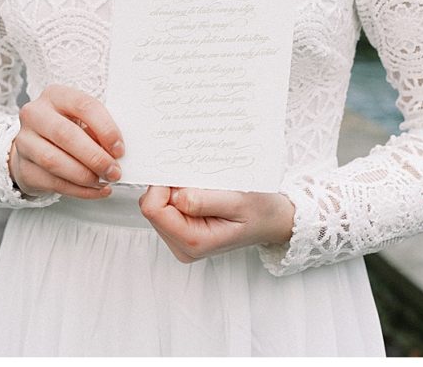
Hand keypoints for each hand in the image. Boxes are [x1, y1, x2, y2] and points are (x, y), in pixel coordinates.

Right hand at [9, 84, 124, 198]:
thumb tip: (115, 153)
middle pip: (65, 134)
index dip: (105, 129)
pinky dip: (78, 190)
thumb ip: (97, 130)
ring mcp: (25, 141)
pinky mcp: (23, 167)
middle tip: (113, 171)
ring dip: (84, 176)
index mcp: (55, 95)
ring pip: (54, 161)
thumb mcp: (81, 119)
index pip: (83, 106)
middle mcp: (35, 115)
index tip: (119, 149)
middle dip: (94, 157)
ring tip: (103, 181)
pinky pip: (52, 182)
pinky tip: (94, 190)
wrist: (34, 145)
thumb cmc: (66, 128)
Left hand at [138, 186, 294, 262]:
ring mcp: (180, 241)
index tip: (181, 175)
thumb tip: (174, 195)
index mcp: (194, 242)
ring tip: (202, 190)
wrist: (271, 220)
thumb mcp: (237, 201)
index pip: (153, 209)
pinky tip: (197, 195)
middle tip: (196, 182)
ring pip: (155, 207)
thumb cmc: (259, 211)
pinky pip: (163, 208)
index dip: (162, 187)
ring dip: (172, 192)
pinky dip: (176, 196)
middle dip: (168, 189)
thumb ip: (203, 200)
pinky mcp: (180, 233)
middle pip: (150, 208)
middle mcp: (183, 247)